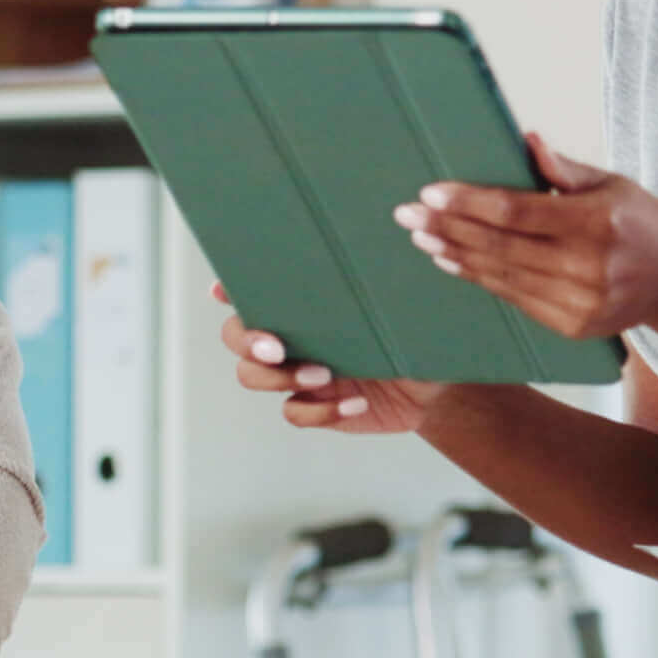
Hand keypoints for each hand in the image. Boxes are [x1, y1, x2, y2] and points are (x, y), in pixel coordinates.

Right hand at [215, 282, 440, 433]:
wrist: (435, 383)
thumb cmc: (414, 331)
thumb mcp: (400, 303)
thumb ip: (380, 281)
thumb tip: (378, 245)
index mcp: (302, 305)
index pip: (252, 290)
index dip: (229, 289)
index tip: (223, 290)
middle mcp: (290, 337)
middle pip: (235, 337)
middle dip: (247, 340)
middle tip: (277, 348)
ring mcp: (297, 373)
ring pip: (252, 376)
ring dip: (280, 377)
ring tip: (323, 375)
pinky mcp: (315, 407)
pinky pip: (294, 412)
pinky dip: (322, 411)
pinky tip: (356, 402)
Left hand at [398, 135, 657, 341]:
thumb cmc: (640, 221)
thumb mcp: (610, 183)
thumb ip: (564, 169)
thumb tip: (524, 139)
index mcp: (596, 222)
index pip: (517, 212)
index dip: (469, 204)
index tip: (430, 193)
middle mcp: (588, 266)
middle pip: (501, 247)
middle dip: (448, 228)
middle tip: (408, 214)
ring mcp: (580, 302)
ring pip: (503, 276)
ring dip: (457, 256)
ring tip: (423, 237)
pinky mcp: (573, 326)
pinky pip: (516, 299)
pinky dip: (481, 279)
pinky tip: (455, 262)